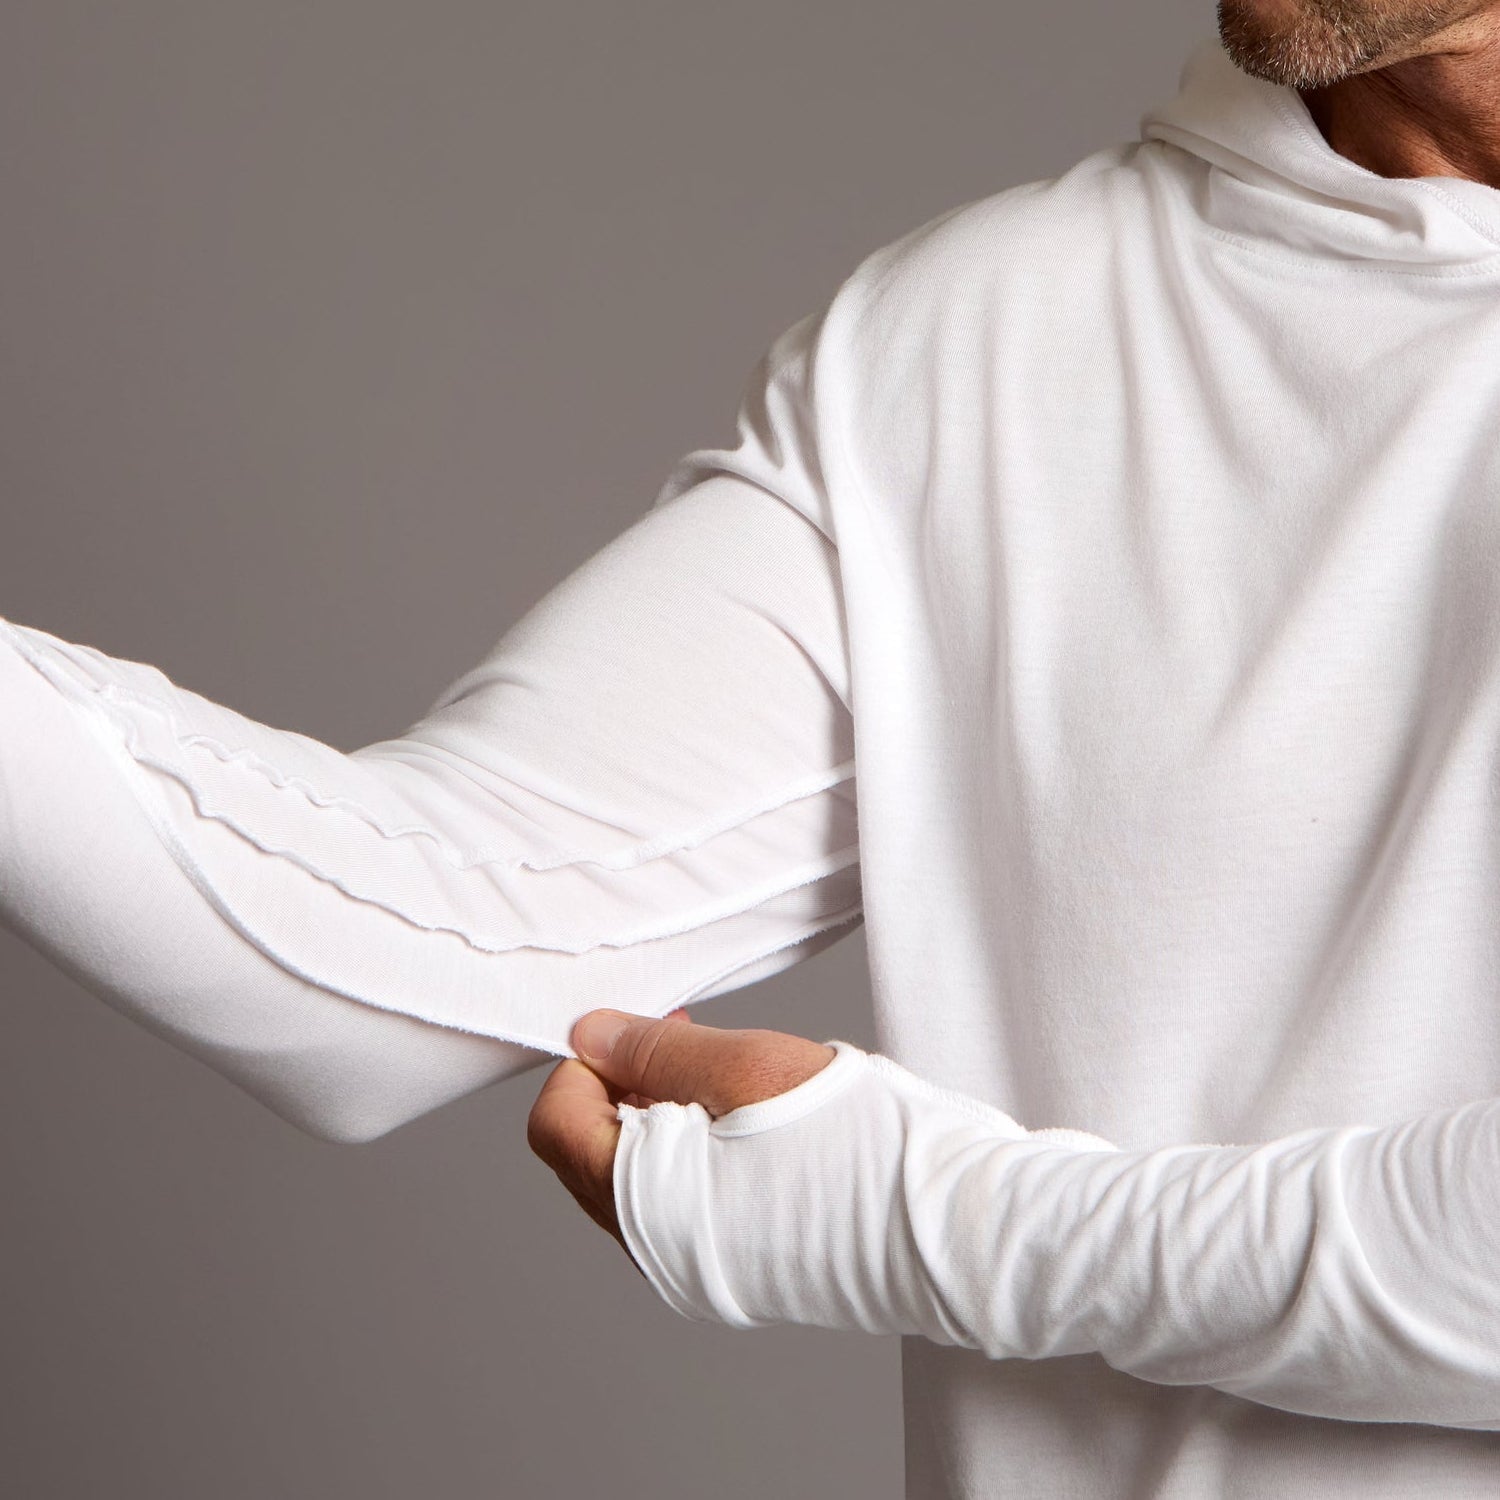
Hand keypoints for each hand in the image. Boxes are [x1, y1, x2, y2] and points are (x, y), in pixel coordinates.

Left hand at [526, 1007, 835, 1271]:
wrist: (944, 1228)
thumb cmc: (854, 1144)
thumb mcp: (744, 1066)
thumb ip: (654, 1049)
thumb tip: (590, 1034)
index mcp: (640, 1202)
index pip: (555, 1122)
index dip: (588, 1064)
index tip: (644, 1032)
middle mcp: (655, 1253)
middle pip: (589, 1154)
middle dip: (624, 1087)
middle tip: (690, 1041)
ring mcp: (696, 1271)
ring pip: (635, 1181)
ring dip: (661, 1120)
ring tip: (730, 1080)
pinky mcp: (737, 1275)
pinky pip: (679, 1209)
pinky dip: (693, 1158)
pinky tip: (752, 1127)